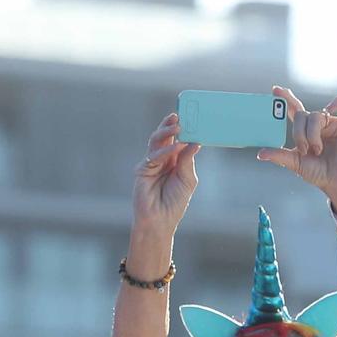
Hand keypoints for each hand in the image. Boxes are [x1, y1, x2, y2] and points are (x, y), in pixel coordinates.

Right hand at [133, 113, 200, 235]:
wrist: (160, 220)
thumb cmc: (175, 202)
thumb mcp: (188, 179)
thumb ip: (188, 160)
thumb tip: (194, 142)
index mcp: (174, 160)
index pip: (177, 139)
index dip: (181, 128)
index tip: (189, 116)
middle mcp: (162, 159)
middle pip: (164, 137)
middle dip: (170, 125)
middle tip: (179, 116)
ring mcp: (151, 164)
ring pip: (156, 142)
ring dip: (166, 132)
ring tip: (178, 125)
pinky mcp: (142, 170)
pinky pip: (153, 156)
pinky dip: (165, 151)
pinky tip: (176, 147)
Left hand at [258, 86, 336, 213]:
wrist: (336, 181)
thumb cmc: (317, 173)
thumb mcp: (295, 163)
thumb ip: (279, 155)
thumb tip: (260, 153)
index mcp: (304, 131)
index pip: (293, 110)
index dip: (285, 99)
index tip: (275, 90)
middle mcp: (318, 125)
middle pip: (302, 114)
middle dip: (299, 132)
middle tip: (303, 149)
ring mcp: (332, 124)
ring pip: (318, 114)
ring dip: (313, 133)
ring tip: (317, 149)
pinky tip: (331, 112)